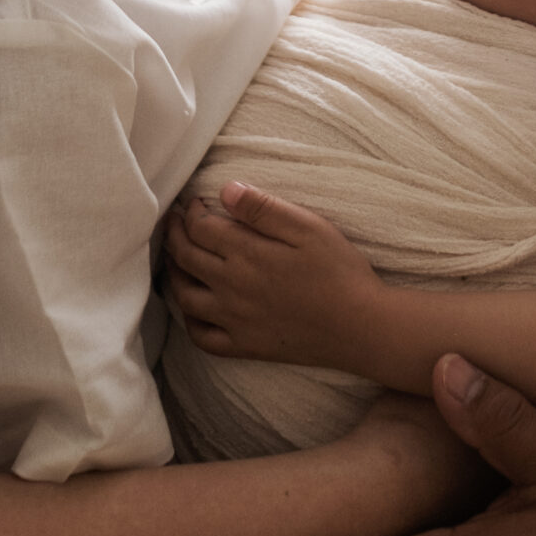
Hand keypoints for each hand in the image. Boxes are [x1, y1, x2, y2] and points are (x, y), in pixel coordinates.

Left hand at [166, 181, 381, 369]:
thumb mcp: (310, 227)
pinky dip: (189, 320)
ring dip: (174, 272)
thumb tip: (226, 190)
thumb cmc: (340, 272)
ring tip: (177, 257)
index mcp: (248, 254)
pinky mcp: (245, 346)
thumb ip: (265, 209)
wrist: (361, 327)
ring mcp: (235, 320)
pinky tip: (194, 306)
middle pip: (186, 257)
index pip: (200, 228)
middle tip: (174, 220)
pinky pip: (202, 337)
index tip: (194, 202)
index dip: (190, 212)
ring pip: (185, 296)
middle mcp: (233, 288)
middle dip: (174, 234)